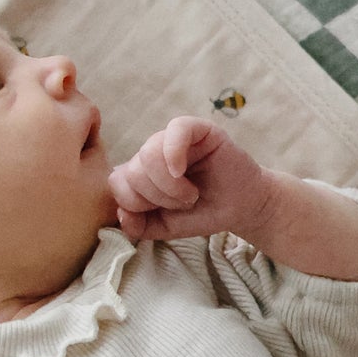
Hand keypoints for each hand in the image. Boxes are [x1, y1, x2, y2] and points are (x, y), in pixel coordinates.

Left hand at [108, 116, 271, 243]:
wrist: (240, 207)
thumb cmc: (202, 213)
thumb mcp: (165, 227)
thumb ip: (138, 226)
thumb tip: (121, 213)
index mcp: (140, 172)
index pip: (117, 182)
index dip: (137, 203)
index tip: (164, 212)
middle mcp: (152, 151)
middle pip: (133, 170)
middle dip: (158, 197)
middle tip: (184, 203)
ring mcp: (173, 138)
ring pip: (149, 154)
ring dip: (170, 185)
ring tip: (190, 194)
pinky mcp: (197, 128)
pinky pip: (175, 130)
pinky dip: (174, 154)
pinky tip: (182, 171)